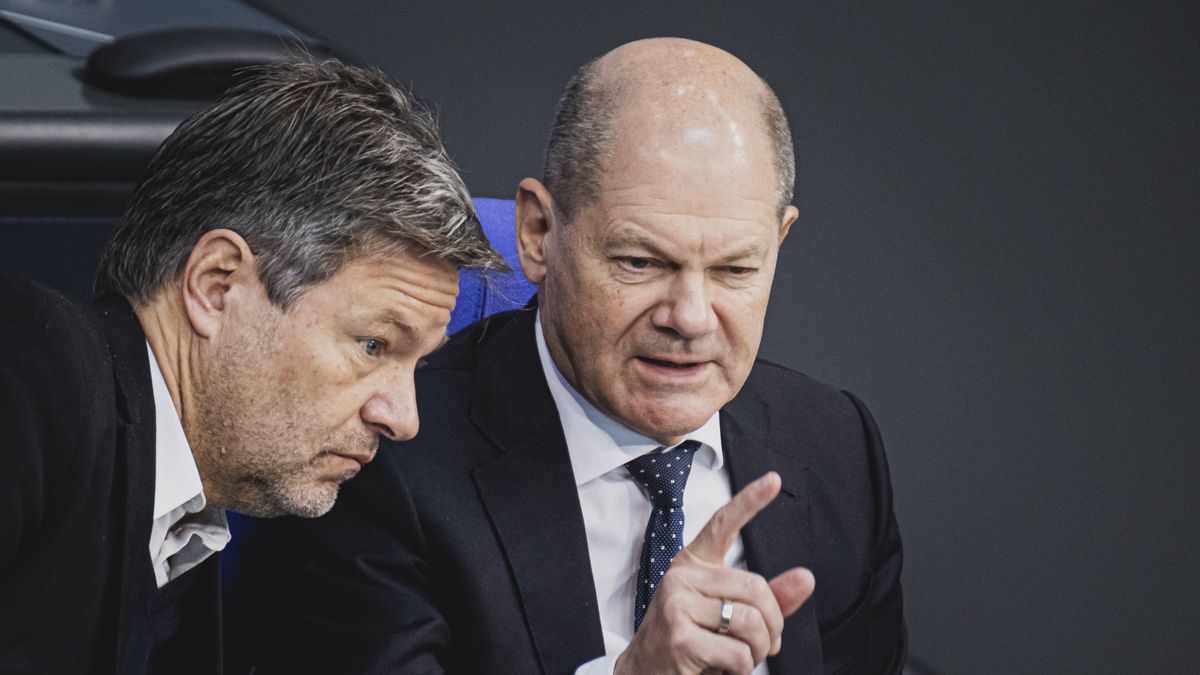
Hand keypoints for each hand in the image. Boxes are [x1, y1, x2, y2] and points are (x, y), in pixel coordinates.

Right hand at [613, 472, 815, 674]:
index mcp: (692, 564)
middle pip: (756, 588)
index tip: (773, 479)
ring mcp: (676, 604)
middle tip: (764, 645)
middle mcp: (681, 576)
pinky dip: (742, 668)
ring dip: (758, 651)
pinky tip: (722, 669)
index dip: (749, 501)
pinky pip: (738, 652)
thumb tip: (805, 577)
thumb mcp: (727, 616)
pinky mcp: (679, 636)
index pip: (723, 524)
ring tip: (742, 658)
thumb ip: (768, 598)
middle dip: (772, 625)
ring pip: (751, 622)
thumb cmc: (689, 643)